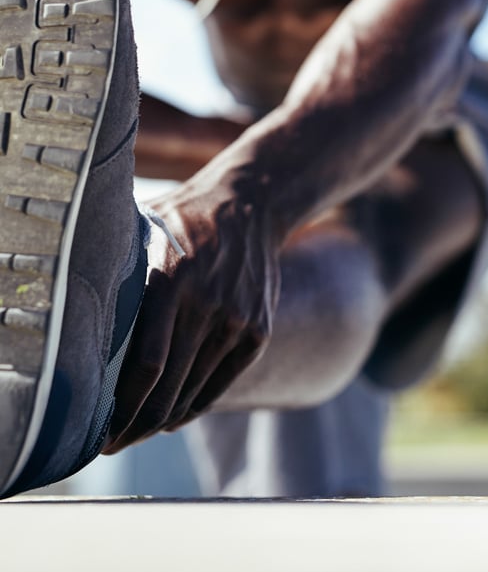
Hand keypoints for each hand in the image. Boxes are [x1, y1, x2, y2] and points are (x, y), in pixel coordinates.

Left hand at [104, 169, 280, 450]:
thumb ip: (117, 271)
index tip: (99, 428)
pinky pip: (221, 381)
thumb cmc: (180, 221)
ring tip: (137, 433)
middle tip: (113, 444)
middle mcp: (207, 302)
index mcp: (171, 279)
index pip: (147, 365)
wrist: (249, 203)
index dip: (122, 406)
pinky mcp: (258, 327)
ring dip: (163, 420)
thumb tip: (71, 311)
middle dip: (136, 424)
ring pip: (194, 389)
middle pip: (169, 386)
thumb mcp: (143, 232)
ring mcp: (237, 317)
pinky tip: (173, 416)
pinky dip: (195, 405)